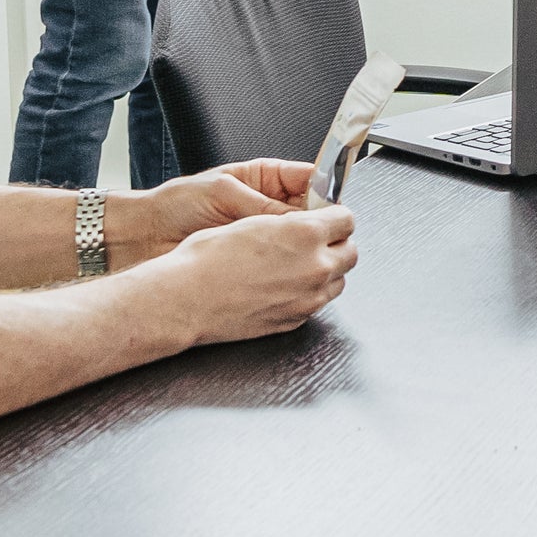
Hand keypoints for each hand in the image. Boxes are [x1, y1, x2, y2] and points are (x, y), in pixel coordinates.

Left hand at [116, 162, 311, 266]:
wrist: (145, 235)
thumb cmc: (176, 205)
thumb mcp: (224, 195)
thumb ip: (263, 206)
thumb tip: (299, 219)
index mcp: (265, 179)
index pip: (311, 181)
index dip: (326, 193)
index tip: (335, 206)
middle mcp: (268, 207)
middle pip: (313, 215)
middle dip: (318, 224)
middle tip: (319, 235)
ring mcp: (264, 236)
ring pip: (302, 242)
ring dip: (302, 248)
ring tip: (299, 253)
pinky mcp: (257, 260)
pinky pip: (284, 264)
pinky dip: (287, 267)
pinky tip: (282, 269)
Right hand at [156, 203, 357, 345]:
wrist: (186, 300)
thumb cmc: (207, 259)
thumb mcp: (251, 222)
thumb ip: (289, 223)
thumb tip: (304, 222)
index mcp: (305, 234)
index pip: (346, 220)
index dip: (335, 215)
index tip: (327, 216)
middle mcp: (314, 267)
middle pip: (351, 253)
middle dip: (337, 244)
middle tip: (317, 240)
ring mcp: (308, 299)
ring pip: (338, 281)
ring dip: (327, 270)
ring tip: (299, 264)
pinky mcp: (295, 321)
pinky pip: (316, 304)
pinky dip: (308, 293)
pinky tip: (284, 286)